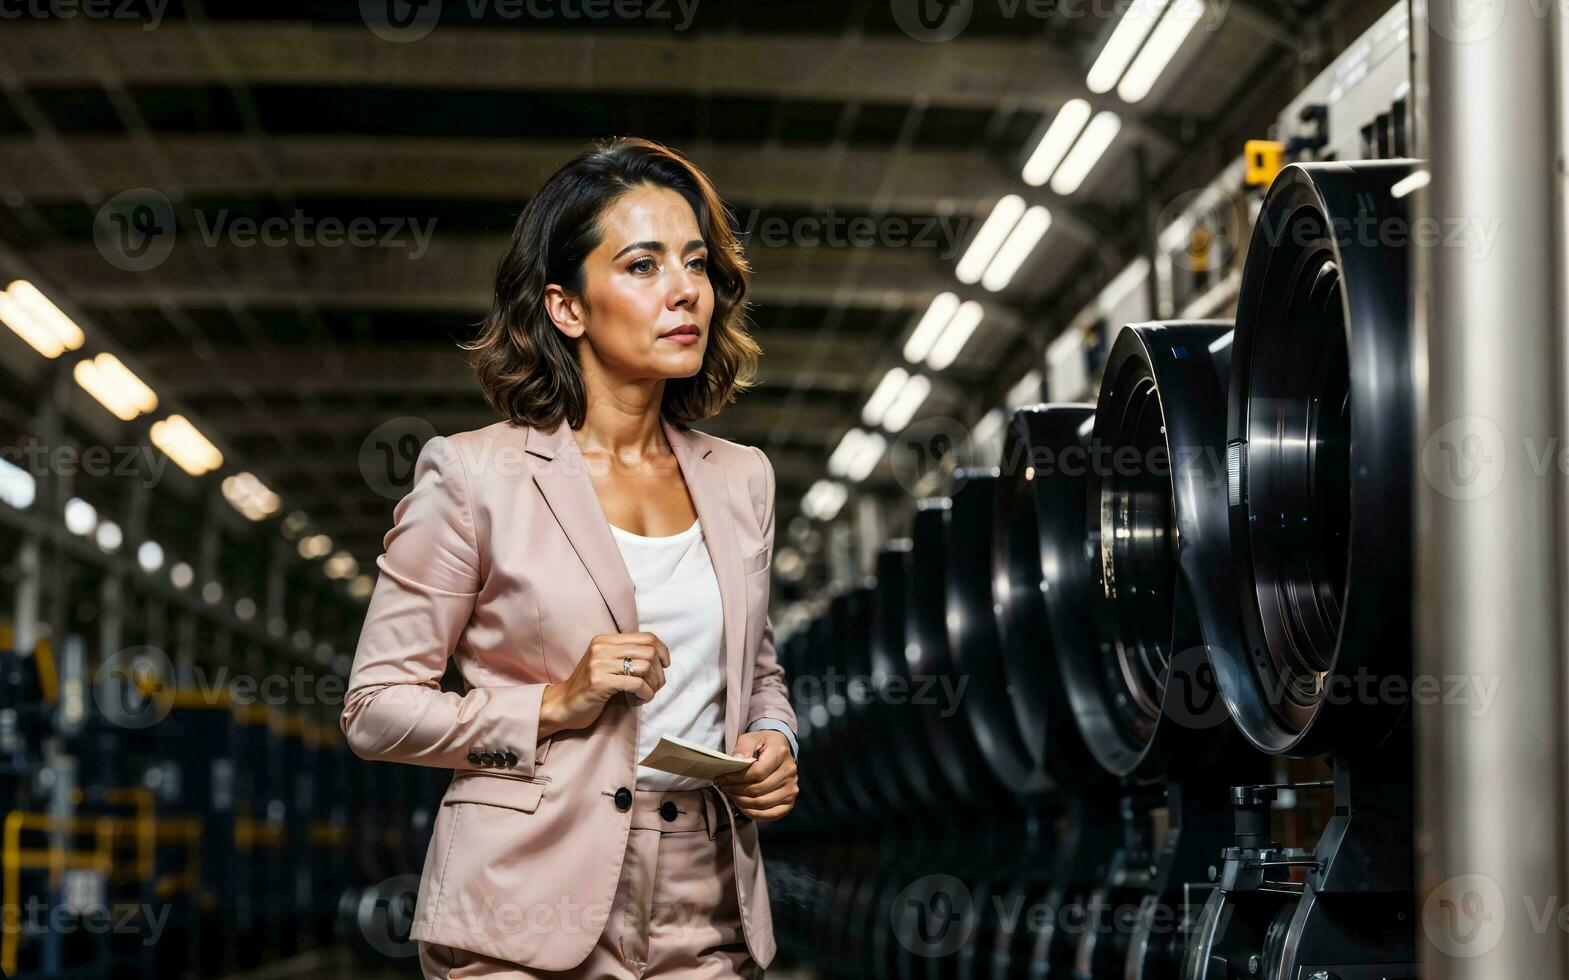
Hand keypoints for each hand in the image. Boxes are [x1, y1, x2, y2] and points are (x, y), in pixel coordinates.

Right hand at [540, 632, 670, 736]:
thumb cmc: (589, 687)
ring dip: (654, 683)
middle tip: (657, 685)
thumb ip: (625, 655)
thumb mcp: (606, 664)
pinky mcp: (599, 682)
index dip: (662, 650)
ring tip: (649, 692)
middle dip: (659, 671)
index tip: (665, 664)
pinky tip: (643, 698)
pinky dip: (646, 693)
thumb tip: (659, 656)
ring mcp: (599, 664)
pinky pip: (636, 684)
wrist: (563, 705)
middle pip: (648, 651)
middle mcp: (602, 648)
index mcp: (605, 640)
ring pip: (645, 667)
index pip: (645, 637)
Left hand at [713, 729, 797, 822]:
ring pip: (762, 803)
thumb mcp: (751, 737)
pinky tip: (741, 806)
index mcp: (780, 754)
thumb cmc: (763, 744)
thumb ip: (743, 746)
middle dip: (736, 790)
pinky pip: (770, 815)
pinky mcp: (790, 802)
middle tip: (723, 787)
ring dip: (741, 802)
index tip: (721, 779)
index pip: (757, 773)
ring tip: (730, 795)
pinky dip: (753, 814)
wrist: (780, 750)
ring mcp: (791, 789)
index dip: (736, 778)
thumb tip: (737, 760)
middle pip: (758, 789)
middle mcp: (789, 772)